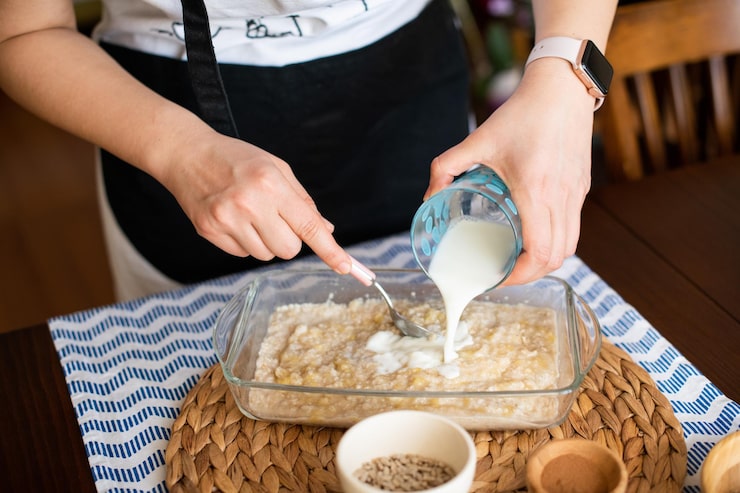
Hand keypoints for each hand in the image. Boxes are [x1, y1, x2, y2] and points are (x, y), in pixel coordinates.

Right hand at [160, 130, 353, 274]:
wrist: (186, 154)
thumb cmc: (236, 158)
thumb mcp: (276, 168)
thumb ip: (303, 201)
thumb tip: (327, 230)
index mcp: (271, 184)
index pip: (308, 226)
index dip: (330, 251)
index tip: (347, 268)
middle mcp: (249, 204)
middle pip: (289, 250)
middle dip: (290, 240)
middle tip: (275, 218)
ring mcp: (226, 220)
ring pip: (265, 255)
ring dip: (265, 242)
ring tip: (250, 215)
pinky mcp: (209, 232)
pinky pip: (242, 254)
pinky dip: (244, 242)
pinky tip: (233, 219)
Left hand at [425, 58, 594, 284]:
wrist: (562, 88)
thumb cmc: (522, 114)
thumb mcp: (478, 140)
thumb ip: (445, 167)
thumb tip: (427, 196)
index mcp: (536, 191)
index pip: (540, 252)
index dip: (520, 276)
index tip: (499, 275)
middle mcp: (561, 198)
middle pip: (557, 258)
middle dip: (531, 274)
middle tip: (505, 271)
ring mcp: (576, 194)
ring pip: (570, 246)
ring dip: (546, 260)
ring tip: (520, 258)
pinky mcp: (582, 187)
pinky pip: (574, 227)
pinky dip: (557, 241)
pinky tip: (534, 233)